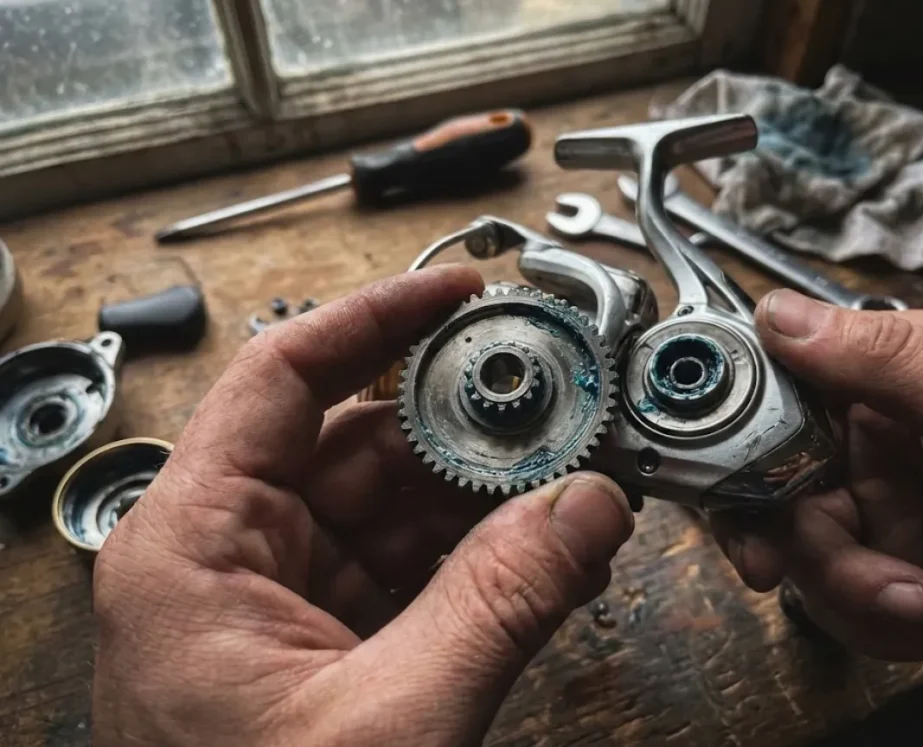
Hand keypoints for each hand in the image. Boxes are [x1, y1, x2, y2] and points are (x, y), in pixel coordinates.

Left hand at [92, 266, 633, 746]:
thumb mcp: (393, 722)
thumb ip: (502, 602)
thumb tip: (588, 507)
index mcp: (195, 547)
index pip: (285, 377)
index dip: (377, 318)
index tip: (456, 290)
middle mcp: (232, 556)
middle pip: (361, 439)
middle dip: (466, 421)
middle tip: (555, 400)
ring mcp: (287, 600)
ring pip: (399, 505)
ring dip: (489, 493)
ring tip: (571, 476)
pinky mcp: (332, 645)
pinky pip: (416, 568)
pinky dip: (484, 555)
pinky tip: (548, 544)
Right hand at [714, 289, 922, 693]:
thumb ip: (886, 355)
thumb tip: (778, 313)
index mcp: (901, 380)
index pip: (784, 388)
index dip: (741, 432)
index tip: (724, 477)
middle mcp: (884, 444)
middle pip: (773, 480)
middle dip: (794, 535)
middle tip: (804, 564)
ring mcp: (891, 515)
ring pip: (800, 549)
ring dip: (848, 588)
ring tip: (919, 604)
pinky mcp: (898, 581)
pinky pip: (836, 601)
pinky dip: (875, 621)